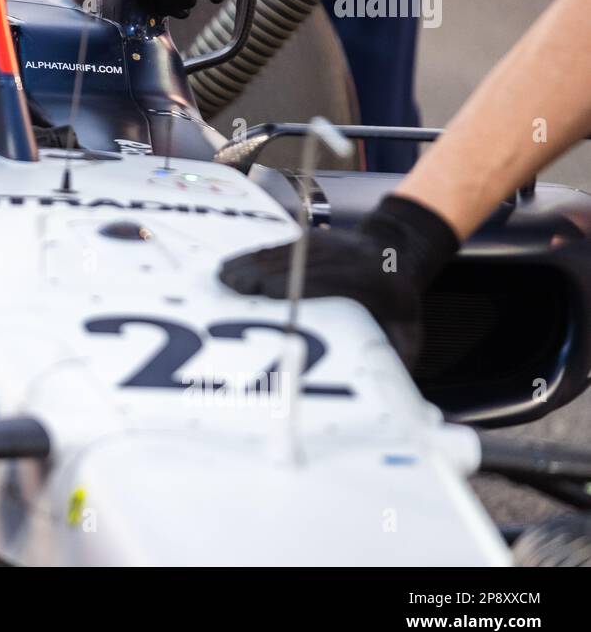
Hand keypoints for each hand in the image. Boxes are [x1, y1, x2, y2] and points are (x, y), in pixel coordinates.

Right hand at [218, 195, 460, 366]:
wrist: (399, 254)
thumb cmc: (396, 307)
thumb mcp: (406, 334)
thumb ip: (391, 359)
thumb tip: (376, 392)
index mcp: (377, 284)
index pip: (337, 280)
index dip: (302, 284)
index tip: (270, 293)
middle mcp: (351, 258)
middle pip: (303, 262)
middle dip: (266, 274)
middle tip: (233, 288)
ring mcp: (329, 244)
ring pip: (288, 252)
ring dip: (253, 264)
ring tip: (223, 277)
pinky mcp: (312, 239)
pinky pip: (280, 247)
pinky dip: (253, 257)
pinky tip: (232, 265)